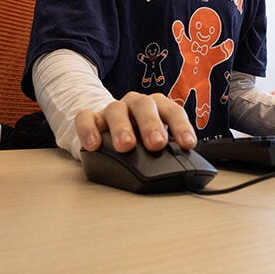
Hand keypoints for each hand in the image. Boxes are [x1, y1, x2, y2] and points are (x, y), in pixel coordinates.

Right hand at [75, 91, 196, 153]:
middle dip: (151, 125)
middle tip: (156, 144)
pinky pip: (86, 118)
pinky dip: (89, 130)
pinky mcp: (92, 118)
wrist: (110, 131)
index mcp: (158, 106)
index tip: (188, 144)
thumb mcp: (156, 142)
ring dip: (122, 127)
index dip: (181, 127)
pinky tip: (93, 145)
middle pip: (145, 105)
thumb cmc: (140, 138)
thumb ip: (169, 150)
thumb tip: (185, 169)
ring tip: (126, 146)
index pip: (172, 111)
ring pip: (116, 110)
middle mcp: (136, 104)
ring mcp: (113, 109)